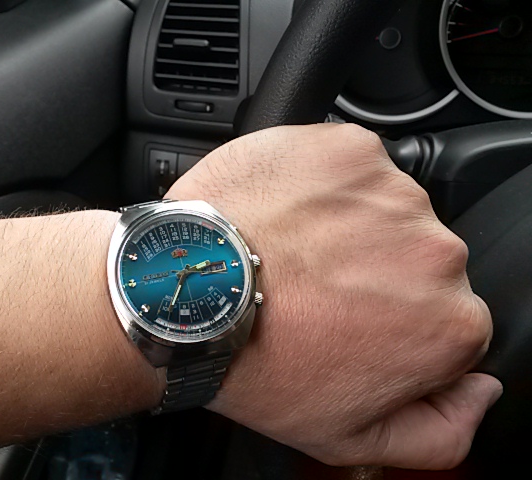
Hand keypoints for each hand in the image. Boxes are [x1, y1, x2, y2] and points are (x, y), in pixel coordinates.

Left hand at [167, 124, 501, 469]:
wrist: (184, 293)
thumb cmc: (256, 363)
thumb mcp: (348, 438)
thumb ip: (438, 432)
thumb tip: (480, 393)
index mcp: (447, 323)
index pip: (447, 318)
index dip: (397, 323)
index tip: (355, 322)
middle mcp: (435, 253)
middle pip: (420, 262)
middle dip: (377, 275)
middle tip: (317, 289)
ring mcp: (392, 193)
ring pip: (386, 212)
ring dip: (350, 228)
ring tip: (295, 251)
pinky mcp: (348, 150)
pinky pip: (353, 169)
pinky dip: (326, 187)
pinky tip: (289, 216)